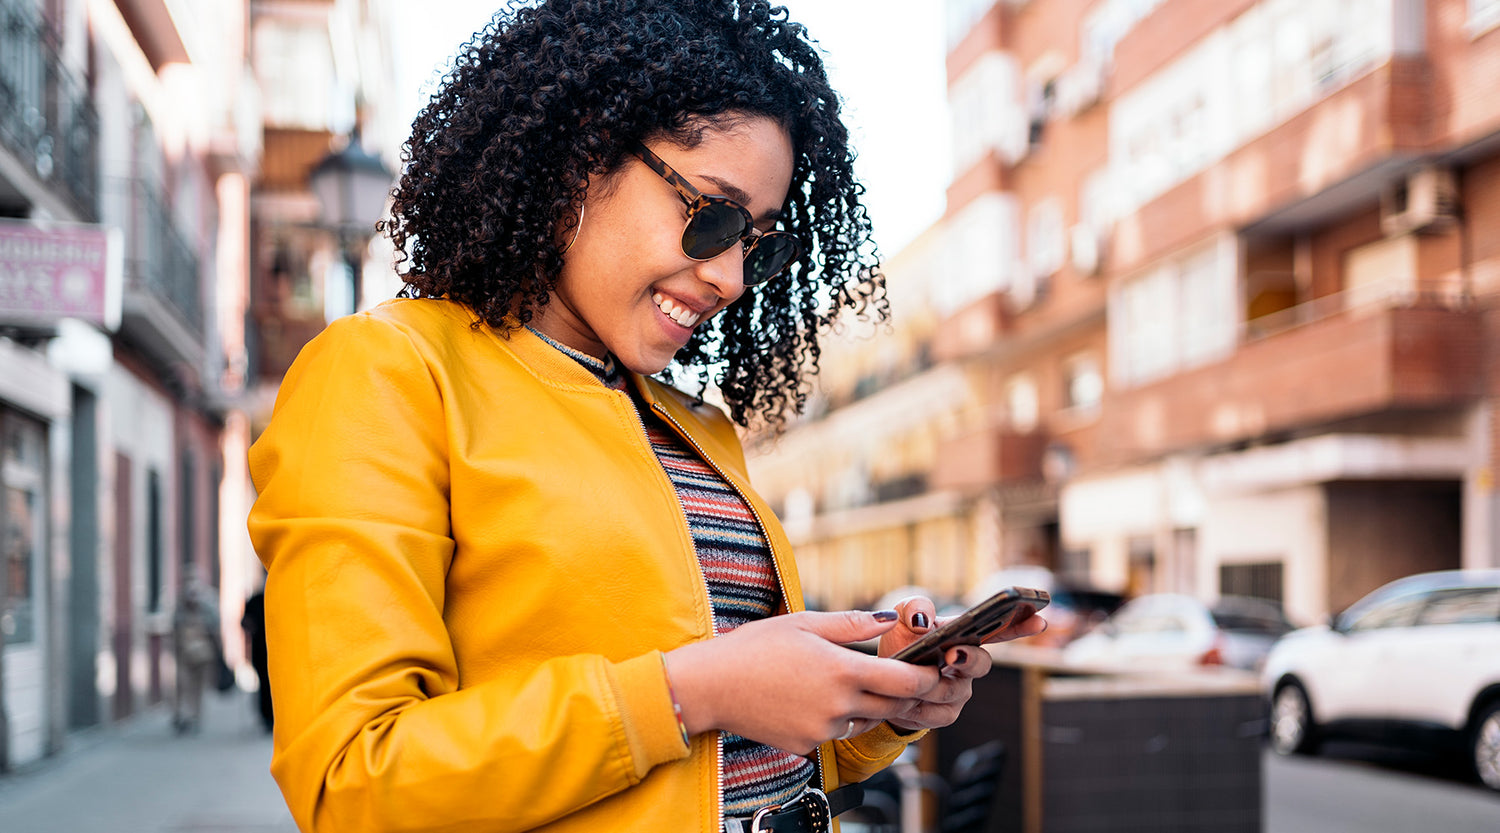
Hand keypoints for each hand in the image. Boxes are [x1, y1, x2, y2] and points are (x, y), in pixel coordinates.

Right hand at [664, 610, 943, 753]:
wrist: (710, 686)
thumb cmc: (754, 647)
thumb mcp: (805, 623)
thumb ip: (852, 624)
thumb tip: (889, 619)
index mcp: (842, 671)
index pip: (905, 681)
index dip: (926, 676)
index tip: (934, 669)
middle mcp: (838, 706)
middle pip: (892, 706)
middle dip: (905, 693)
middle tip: (906, 677)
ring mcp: (822, 731)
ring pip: (863, 720)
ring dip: (867, 705)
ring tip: (847, 682)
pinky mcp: (806, 747)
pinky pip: (834, 733)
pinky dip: (835, 718)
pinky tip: (812, 699)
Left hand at [874, 596, 1047, 732]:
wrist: (882, 679)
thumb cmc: (903, 643)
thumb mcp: (903, 617)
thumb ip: (914, 607)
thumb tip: (923, 620)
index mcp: (965, 636)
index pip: (999, 631)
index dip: (1020, 626)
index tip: (1039, 620)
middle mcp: (968, 664)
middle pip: (981, 663)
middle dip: (969, 658)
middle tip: (952, 653)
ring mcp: (960, 691)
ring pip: (956, 691)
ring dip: (934, 684)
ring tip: (918, 675)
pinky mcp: (946, 714)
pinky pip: (937, 713)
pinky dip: (920, 706)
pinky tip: (908, 699)